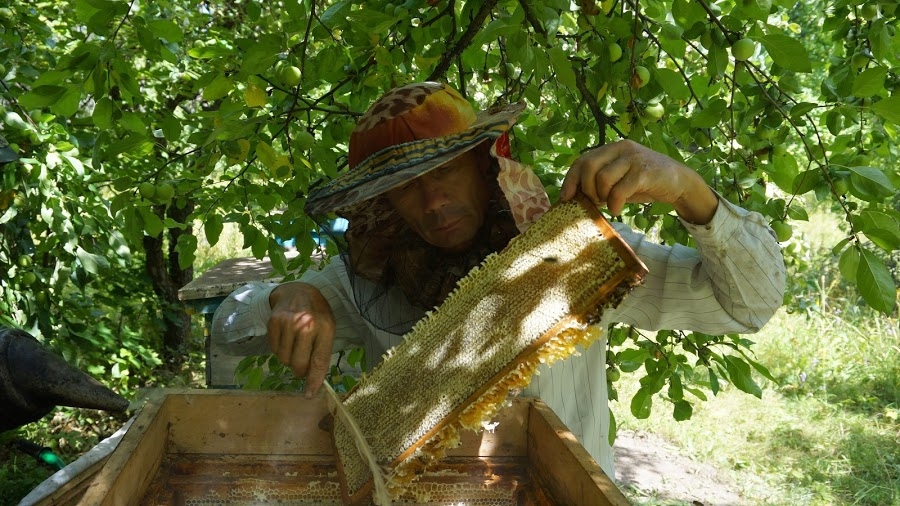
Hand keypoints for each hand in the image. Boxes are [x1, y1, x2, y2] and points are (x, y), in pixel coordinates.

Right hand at [267, 282, 335, 396]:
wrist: (298, 291)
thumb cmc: (317, 314)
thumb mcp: (327, 329)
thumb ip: (322, 353)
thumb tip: (313, 383)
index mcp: (325, 328)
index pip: (319, 361)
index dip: (314, 380)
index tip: (309, 394)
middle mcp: (306, 325)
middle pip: (298, 364)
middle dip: (300, 370)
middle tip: (302, 363)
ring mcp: (288, 322)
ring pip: (284, 359)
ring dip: (289, 359)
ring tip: (295, 345)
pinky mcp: (273, 322)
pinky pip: (274, 350)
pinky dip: (280, 350)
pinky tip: (286, 338)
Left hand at [560, 140, 717, 224]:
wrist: (679, 182)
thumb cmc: (645, 183)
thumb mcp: (619, 179)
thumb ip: (600, 181)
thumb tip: (574, 196)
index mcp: (612, 148)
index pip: (582, 160)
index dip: (570, 180)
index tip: (565, 198)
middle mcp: (621, 148)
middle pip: (588, 166)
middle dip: (586, 189)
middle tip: (596, 202)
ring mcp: (633, 158)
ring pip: (602, 178)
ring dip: (602, 197)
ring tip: (610, 204)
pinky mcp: (644, 172)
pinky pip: (619, 190)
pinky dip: (614, 204)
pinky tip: (618, 210)